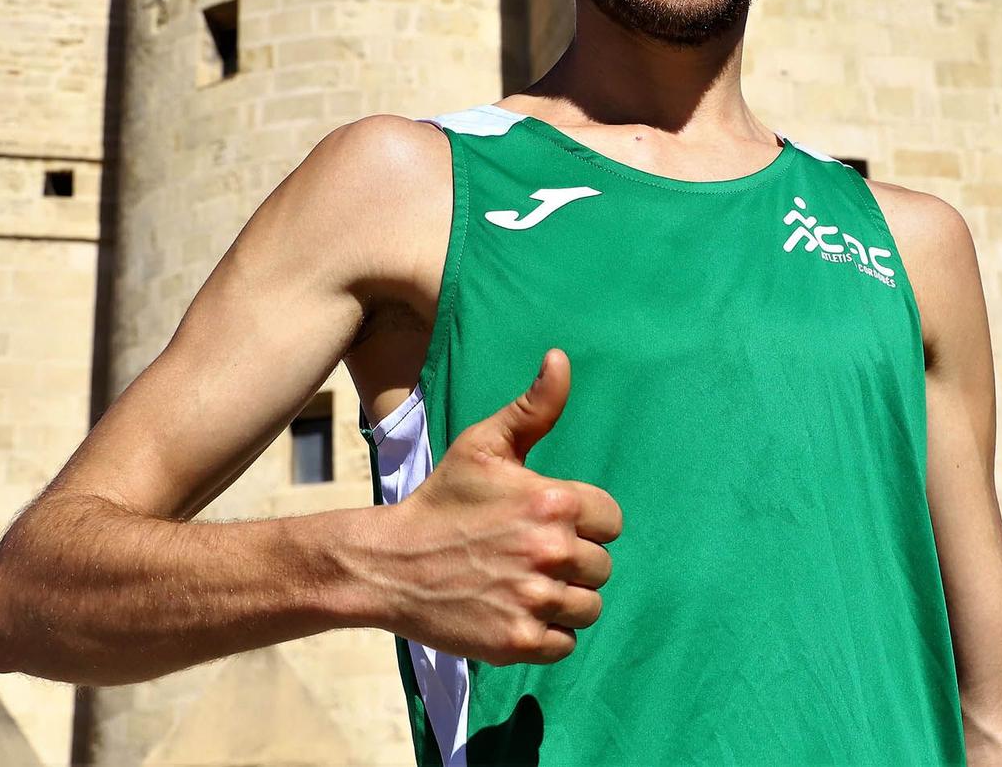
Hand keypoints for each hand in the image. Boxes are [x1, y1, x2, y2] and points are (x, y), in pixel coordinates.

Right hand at [383, 348, 621, 664]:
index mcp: (554, 502)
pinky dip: (548, 634)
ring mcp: (536, 601)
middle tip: (526, 555)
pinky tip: (515, 612)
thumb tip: (561, 357)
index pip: (611, 520)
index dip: (583, 522)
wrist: (389, 563)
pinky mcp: (519, 643)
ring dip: (565, 599)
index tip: (547, 522)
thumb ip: (534, 407)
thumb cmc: (442, 500)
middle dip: (572, 561)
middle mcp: (551, 552)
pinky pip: (567, 643)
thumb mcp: (485, 445)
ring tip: (524, 584)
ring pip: (589, 607)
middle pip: (601, 566)